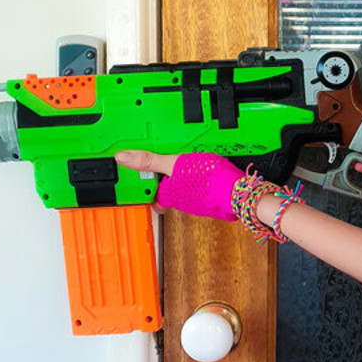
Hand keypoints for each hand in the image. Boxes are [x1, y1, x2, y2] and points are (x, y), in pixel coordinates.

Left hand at [114, 150, 242, 220]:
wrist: (238, 191)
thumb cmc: (209, 180)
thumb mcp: (175, 162)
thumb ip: (149, 161)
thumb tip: (122, 158)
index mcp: (168, 195)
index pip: (151, 194)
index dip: (148, 184)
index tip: (145, 174)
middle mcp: (180, 203)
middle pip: (167, 192)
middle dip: (167, 178)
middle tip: (169, 162)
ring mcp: (197, 202)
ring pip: (184, 190)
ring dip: (184, 178)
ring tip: (188, 162)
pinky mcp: (211, 199)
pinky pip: (199, 190)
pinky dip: (198, 180)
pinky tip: (203, 170)